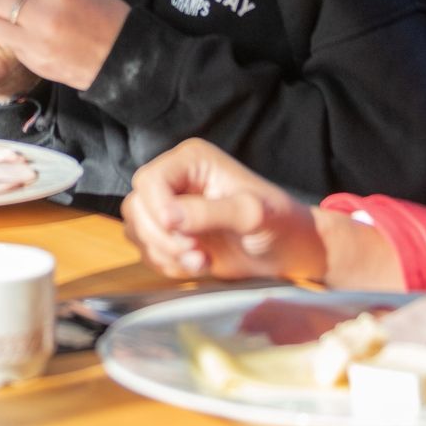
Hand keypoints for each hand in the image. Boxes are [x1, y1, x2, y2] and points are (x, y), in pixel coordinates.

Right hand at [122, 139, 334, 281]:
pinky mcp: (170, 235)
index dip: (158, 208)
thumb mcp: (251, 215)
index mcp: (192, 161)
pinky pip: (146, 251)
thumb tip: (169, 217)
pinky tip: (199, 264)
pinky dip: (168, 264)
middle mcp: (175, 180)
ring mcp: (170, 208)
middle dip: (163, 237)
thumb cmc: (278, 224)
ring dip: (166, 253)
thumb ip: (210, 212)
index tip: (181, 232)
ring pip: (137, 230)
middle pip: (137, 206)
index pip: (151, 180)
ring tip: (202, 260)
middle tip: (198, 253)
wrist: (288, 252)